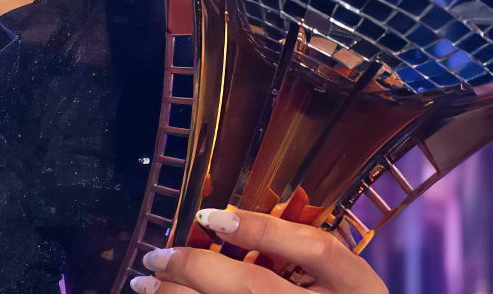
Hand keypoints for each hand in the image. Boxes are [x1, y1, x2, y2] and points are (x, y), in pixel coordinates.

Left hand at [133, 207, 386, 293]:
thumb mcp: (335, 278)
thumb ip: (293, 249)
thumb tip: (221, 219)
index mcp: (357, 285)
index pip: (317, 250)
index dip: (262, 230)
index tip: (207, 216)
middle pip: (258, 289)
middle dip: (196, 269)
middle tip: (154, 257)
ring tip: (147, 284)